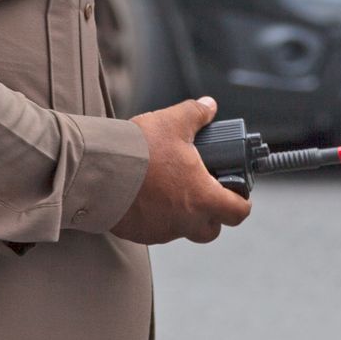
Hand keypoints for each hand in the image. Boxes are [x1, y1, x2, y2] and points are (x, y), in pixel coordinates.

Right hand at [111, 96, 252, 244]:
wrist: (99, 171)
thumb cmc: (140, 150)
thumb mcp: (173, 122)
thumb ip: (196, 114)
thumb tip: (208, 106)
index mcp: (203, 197)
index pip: (237, 213)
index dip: (241, 202)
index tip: (236, 192)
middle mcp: (186, 221)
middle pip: (211, 230)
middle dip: (212, 215)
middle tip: (202, 192)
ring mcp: (162, 230)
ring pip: (182, 229)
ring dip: (181, 215)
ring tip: (168, 188)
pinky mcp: (139, 233)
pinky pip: (155, 230)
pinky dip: (155, 217)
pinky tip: (145, 196)